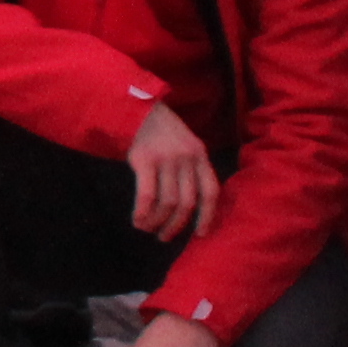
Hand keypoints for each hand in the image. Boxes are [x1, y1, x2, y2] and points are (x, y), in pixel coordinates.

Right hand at [124, 102, 221, 241]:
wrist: (136, 109)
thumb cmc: (161, 130)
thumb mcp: (185, 144)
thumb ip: (192, 168)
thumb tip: (190, 205)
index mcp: (200, 155)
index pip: (211, 192)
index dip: (208, 216)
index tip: (200, 234)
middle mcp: (187, 158)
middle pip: (187, 202)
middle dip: (177, 225)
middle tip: (165, 237)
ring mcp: (166, 159)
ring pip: (168, 202)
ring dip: (158, 222)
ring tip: (148, 229)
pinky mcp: (145, 160)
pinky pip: (147, 195)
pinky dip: (143, 212)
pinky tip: (138, 220)